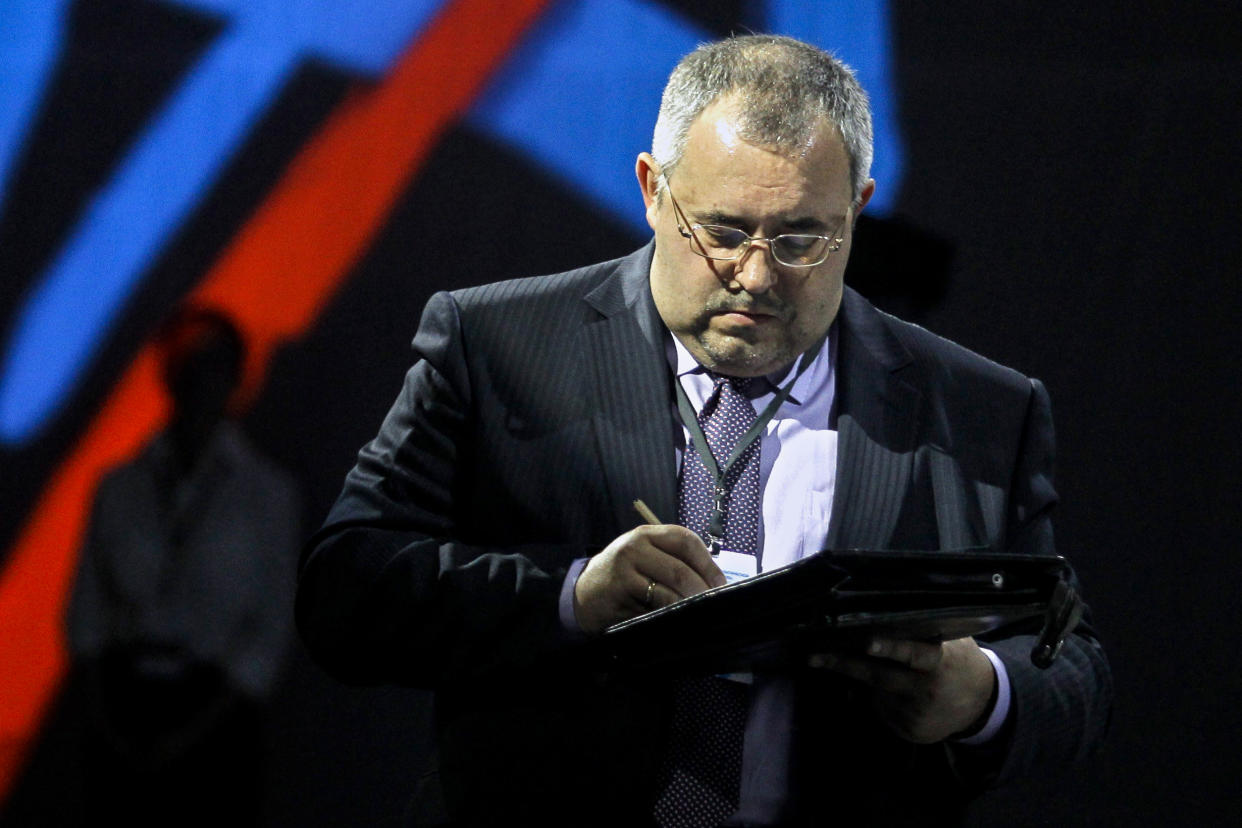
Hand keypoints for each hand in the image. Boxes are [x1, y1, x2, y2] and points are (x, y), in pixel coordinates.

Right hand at [573, 524, 725, 634]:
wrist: (584, 591)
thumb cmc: (623, 573)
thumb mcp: (644, 556)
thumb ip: (673, 560)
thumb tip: (713, 583)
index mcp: (646, 534)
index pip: (685, 540)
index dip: (708, 563)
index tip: (721, 583)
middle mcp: (634, 548)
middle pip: (679, 569)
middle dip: (701, 590)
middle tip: (714, 605)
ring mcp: (625, 571)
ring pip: (667, 591)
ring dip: (687, 606)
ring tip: (699, 615)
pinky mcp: (619, 595)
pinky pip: (652, 608)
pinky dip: (668, 616)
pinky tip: (676, 621)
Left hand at [810, 637, 996, 743]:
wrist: (982, 705)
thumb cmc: (959, 661)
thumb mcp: (953, 641)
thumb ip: (925, 629)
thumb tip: (887, 605)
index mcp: (938, 662)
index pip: (912, 653)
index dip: (890, 647)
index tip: (867, 642)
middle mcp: (924, 689)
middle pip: (877, 676)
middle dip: (844, 664)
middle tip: (814, 656)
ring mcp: (914, 713)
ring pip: (874, 692)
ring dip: (864, 679)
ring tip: (871, 667)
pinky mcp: (908, 731)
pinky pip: (881, 709)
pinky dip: (878, 697)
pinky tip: (894, 693)